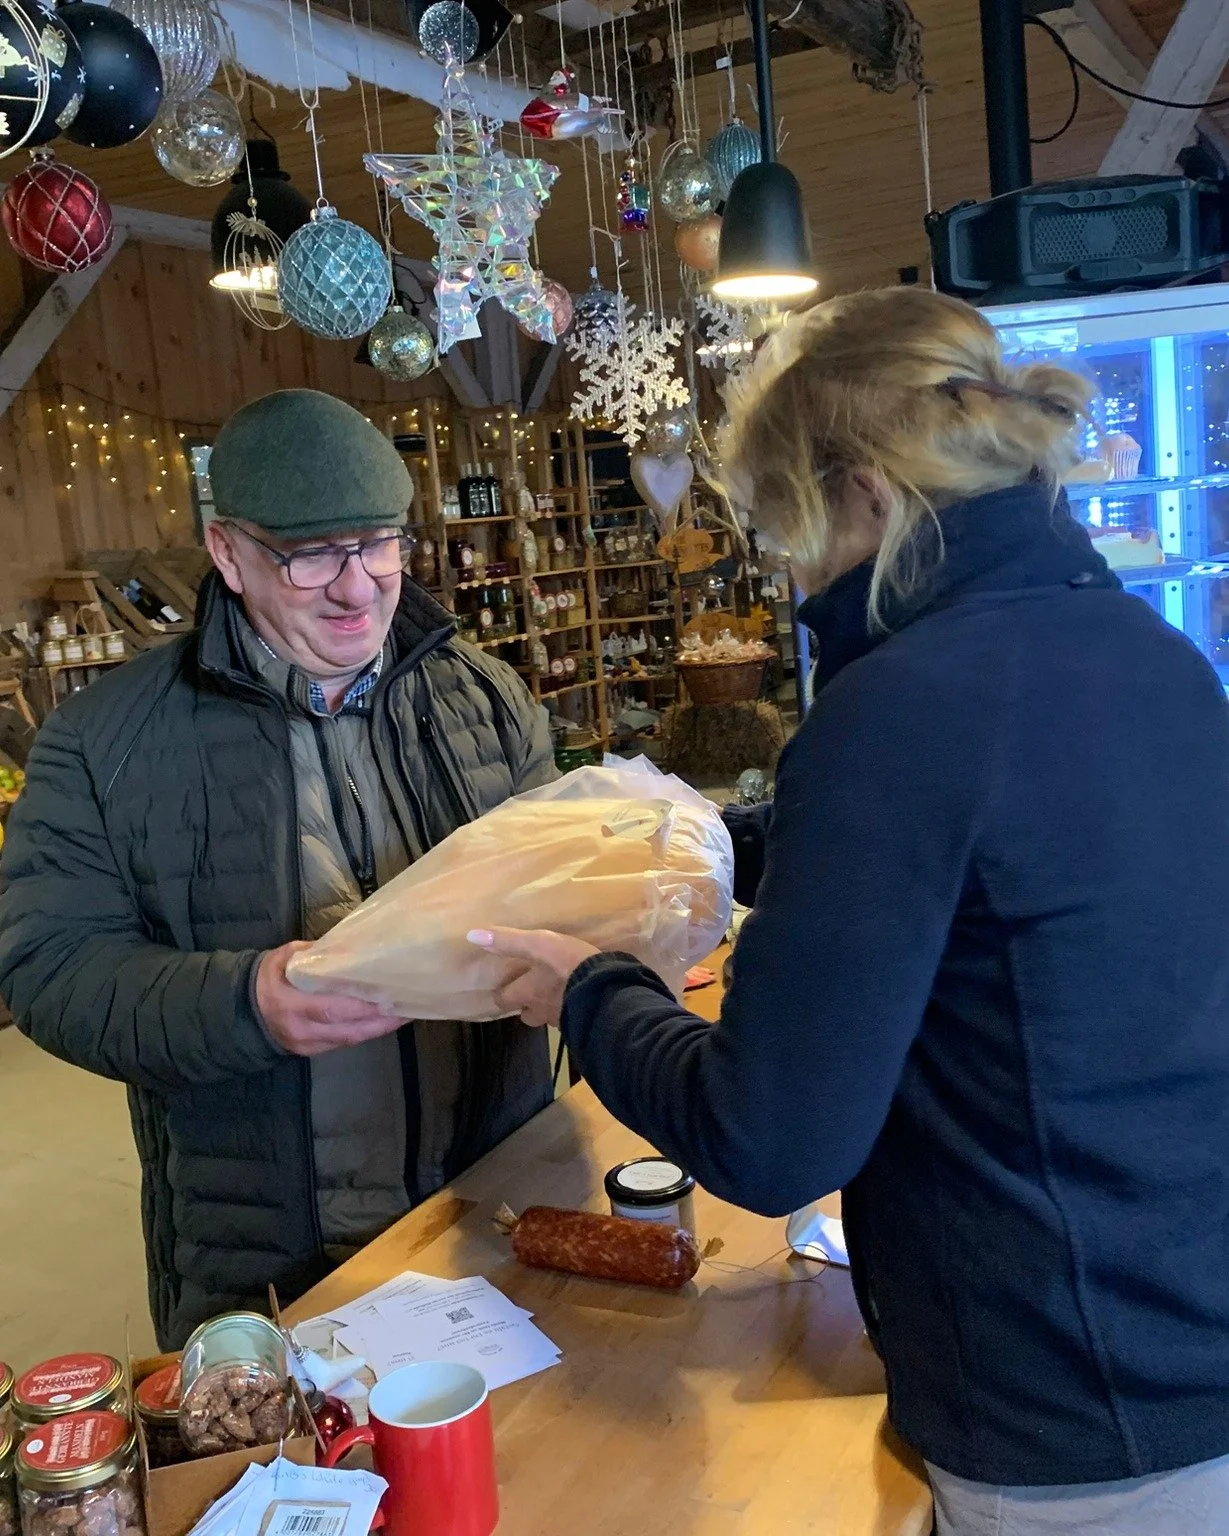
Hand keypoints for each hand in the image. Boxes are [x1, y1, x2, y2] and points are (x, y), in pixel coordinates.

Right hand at [256, 941, 404, 1056]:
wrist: (245, 1009)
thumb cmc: (270, 977)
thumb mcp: (286, 957)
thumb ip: (316, 954)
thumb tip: (350, 948)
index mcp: (290, 1003)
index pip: (332, 1008)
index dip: (363, 1006)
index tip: (389, 996)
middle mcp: (300, 1029)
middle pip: (347, 1029)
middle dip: (380, 1020)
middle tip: (407, 1007)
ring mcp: (307, 1044)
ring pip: (350, 1039)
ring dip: (379, 1028)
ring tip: (403, 1014)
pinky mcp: (312, 1052)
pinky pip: (344, 1042)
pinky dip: (366, 1032)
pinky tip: (384, 1022)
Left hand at [467, 928, 597, 1028]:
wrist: (606, 992)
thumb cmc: (568, 966)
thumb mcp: (539, 945)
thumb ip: (509, 941)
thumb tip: (472, 936)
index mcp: (527, 992)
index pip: (504, 999)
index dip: (502, 993)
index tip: (502, 989)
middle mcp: (541, 1009)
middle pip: (527, 1014)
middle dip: (526, 1006)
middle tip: (529, 993)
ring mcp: (564, 1018)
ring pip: (549, 1016)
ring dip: (549, 1008)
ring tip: (556, 994)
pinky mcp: (584, 1020)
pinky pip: (572, 1016)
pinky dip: (571, 1009)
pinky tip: (579, 997)